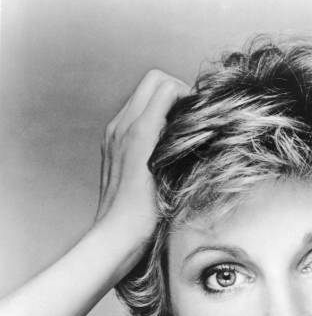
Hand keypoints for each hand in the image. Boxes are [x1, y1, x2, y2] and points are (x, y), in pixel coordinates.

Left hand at [95, 69, 188, 249]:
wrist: (118, 234)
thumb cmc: (146, 213)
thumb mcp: (170, 173)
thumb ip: (178, 138)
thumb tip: (192, 119)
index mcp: (138, 130)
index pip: (165, 85)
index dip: (186, 94)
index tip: (196, 115)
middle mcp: (122, 126)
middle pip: (153, 81)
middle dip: (174, 91)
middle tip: (188, 116)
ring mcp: (114, 133)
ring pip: (142, 95)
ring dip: (162, 104)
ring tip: (176, 130)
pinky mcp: (111, 144)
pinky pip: (132, 114)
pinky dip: (149, 117)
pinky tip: (160, 143)